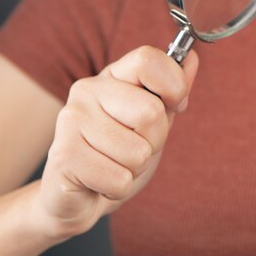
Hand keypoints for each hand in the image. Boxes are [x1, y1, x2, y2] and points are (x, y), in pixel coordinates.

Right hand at [36, 46, 197, 238]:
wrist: (78, 195)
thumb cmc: (119, 153)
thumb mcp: (153, 119)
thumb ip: (172, 90)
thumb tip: (192, 59)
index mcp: (112, 76)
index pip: (149, 60)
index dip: (174, 85)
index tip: (176, 105)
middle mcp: (86, 91)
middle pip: (151, 112)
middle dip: (156, 140)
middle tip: (136, 146)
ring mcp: (70, 121)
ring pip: (137, 153)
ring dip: (135, 168)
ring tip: (114, 164)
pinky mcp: (63, 157)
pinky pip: (119, 179)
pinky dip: (118, 188)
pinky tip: (100, 181)